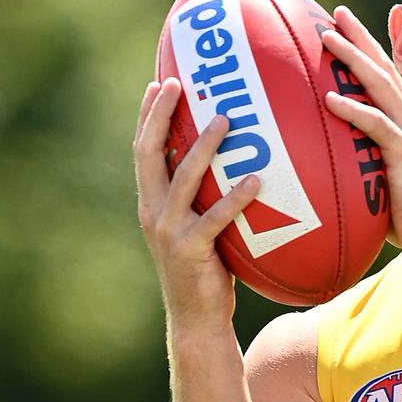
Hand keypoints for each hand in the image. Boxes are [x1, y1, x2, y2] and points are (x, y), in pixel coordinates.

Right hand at [133, 77, 261, 336]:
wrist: (197, 320)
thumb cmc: (207, 270)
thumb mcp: (201, 226)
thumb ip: (208, 196)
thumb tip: (240, 159)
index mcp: (152, 202)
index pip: (144, 149)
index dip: (149, 115)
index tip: (160, 81)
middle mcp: (153, 211)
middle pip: (150, 152)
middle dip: (161, 115)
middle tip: (179, 83)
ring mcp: (170, 230)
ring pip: (183, 177)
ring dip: (204, 145)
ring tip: (226, 119)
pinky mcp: (191, 250)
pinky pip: (216, 217)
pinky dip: (236, 197)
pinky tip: (257, 180)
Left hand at [320, 6, 401, 256]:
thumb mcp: (382, 180)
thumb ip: (362, 162)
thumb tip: (328, 162)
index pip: (386, 77)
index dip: (366, 49)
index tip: (343, 26)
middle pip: (383, 68)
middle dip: (359, 37)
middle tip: (334, 13)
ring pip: (379, 86)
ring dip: (352, 59)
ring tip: (326, 39)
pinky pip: (376, 126)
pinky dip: (353, 109)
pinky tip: (330, 98)